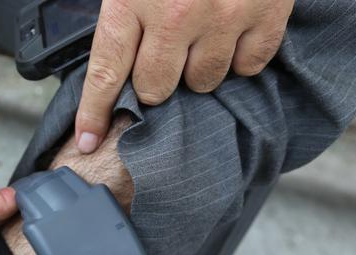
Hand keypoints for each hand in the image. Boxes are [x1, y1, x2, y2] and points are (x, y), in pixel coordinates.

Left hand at [75, 0, 293, 152]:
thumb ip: (120, 6)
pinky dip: (239, 57)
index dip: (94, 112)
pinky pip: (248, 66)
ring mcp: (225, 16)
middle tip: (162, 54)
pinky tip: (232, 32)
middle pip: (155, 88)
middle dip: (153, 80)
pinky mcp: (266, 14)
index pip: (106, 72)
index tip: (88, 140)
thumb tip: (113, 52)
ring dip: (196, 68)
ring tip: (200, 36)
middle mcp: (176, 14)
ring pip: (203, 83)